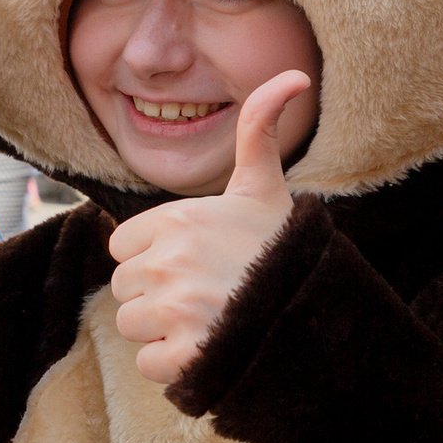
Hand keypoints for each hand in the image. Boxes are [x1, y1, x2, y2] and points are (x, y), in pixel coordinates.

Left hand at [108, 70, 309, 384]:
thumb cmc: (283, 248)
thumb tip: (295, 75)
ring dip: (164, 332)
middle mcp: (170, 262)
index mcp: (178, 220)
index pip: (123, 248)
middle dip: (155, 296)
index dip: (153, 258)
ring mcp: (177, 310)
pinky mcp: (185, 356)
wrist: (318, 313)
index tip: (195, 261)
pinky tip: (211, 347)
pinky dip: (174, 367)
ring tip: (210, 320)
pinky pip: (149, 365)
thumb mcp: (264, 187)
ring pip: (133, 326)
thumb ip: (259, 130)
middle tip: (206, 293)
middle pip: (124, 289)